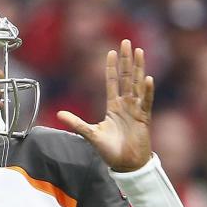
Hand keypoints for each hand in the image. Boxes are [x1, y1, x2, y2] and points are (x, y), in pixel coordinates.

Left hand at [57, 39, 153, 171]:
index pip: (112, 82)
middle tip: (126, 41)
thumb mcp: (90, 134)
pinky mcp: (143, 119)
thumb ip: (76, 123)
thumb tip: (59, 114)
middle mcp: (126, 105)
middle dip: (126, 59)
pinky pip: (146, 102)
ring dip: (138, 68)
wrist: (126, 165)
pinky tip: (147, 78)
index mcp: (114, 107)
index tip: (111, 51)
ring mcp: (136, 110)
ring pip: (137, 84)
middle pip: (126, 77)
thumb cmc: (111, 151)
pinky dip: (147, 91)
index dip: (112, 67)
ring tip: (139, 51)